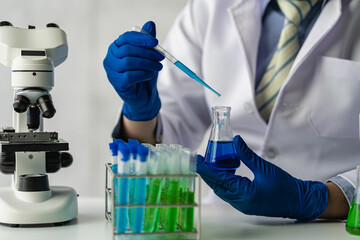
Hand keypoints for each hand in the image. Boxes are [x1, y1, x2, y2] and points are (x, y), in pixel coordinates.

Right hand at [103, 21, 164, 120]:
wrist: (144, 96)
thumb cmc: (144, 74)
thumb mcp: (148, 56)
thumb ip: (148, 41)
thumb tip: (150, 23)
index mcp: (116, 48)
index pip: (126, 38)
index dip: (141, 39)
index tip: (156, 43)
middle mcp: (110, 58)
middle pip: (128, 50)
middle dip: (148, 53)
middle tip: (161, 57)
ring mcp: (112, 72)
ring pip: (130, 62)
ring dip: (148, 64)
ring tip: (158, 67)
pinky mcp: (117, 83)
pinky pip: (131, 75)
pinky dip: (144, 74)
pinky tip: (150, 75)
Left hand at [197, 135, 328, 220]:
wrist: (299, 201)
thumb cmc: (285, 186)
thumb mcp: (264, 167)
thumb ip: (246, 154)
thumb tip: (235, 140)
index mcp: (244, 194)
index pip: (219, 179)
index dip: (206, 168)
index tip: (197, 160)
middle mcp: (240, 202)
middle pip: (217, 186)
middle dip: (208, 173)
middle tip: (201, 160)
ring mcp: (242, 205)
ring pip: (222, 190)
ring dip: (215, 178)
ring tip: (211, 164)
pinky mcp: (246, 204)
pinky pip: (229, 193)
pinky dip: (224, 182)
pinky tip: (225, 172)